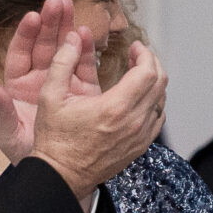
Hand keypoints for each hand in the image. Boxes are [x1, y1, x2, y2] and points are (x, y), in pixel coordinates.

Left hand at [0, 0, 107, 162]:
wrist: (56, 171)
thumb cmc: (29, 154)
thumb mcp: (9, 134)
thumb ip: (1, 110)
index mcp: (18, 86)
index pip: (20, 53)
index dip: (26, 34)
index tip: (34, 16)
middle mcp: (39, 80)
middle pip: (44, 45)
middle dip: (51, 23)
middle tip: (58, 2)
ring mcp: (62, 84)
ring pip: (64, 50)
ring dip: (68, 29)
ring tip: (72, 8)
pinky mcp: (82, 92)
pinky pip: (83, 66)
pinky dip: (86, 50)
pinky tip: (88, 34)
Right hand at [27, 34, 167, 196]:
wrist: (63, 174)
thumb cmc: (56, 138)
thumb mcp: (51, 96)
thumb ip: (62, 62)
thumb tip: (73, 37)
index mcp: (115, 107)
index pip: (147, 72)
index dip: (145, 54)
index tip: (135, 47)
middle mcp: (134, 122)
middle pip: (160, 83)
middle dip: (152, 63)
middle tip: (138, 55)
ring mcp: (141, 136)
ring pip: (161, 100)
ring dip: (154, 82)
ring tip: (137, 73)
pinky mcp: (141, 146)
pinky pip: (158, 118)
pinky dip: (154, 102)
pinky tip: (139, 96)